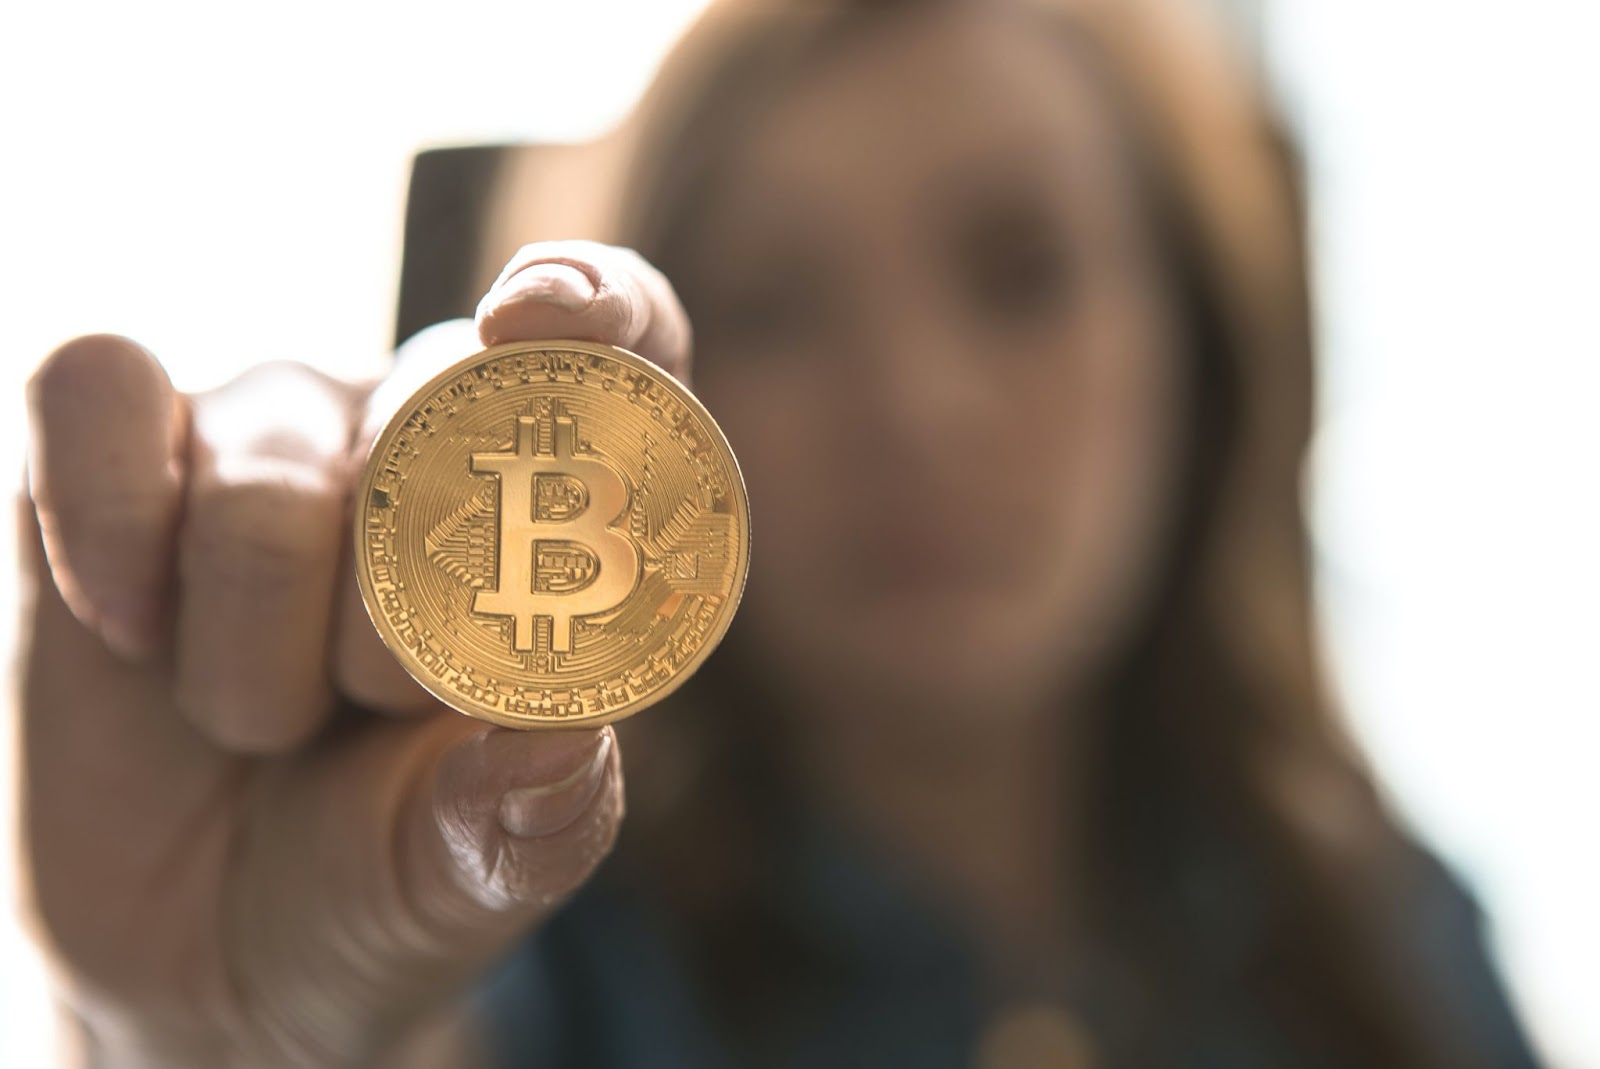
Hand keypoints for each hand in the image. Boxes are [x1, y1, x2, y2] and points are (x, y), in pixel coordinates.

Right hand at [18, 242, 690, 1067]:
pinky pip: (96, 390)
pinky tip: (132, 630)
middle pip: (440, 405)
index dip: (595, 304)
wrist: (205, 954)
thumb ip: (532, 821)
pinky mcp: (123, 460)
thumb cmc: (383, 881)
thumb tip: (564, 738)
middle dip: (406, 601)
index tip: (535, 330)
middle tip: (382, 702)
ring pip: (271, 470)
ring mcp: (277, 442)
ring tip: (268, 724)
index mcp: (564, 522)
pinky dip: (106, 519)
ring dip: (258, 646)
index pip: (621, 340)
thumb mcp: (473, 879)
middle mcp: (430, 448)